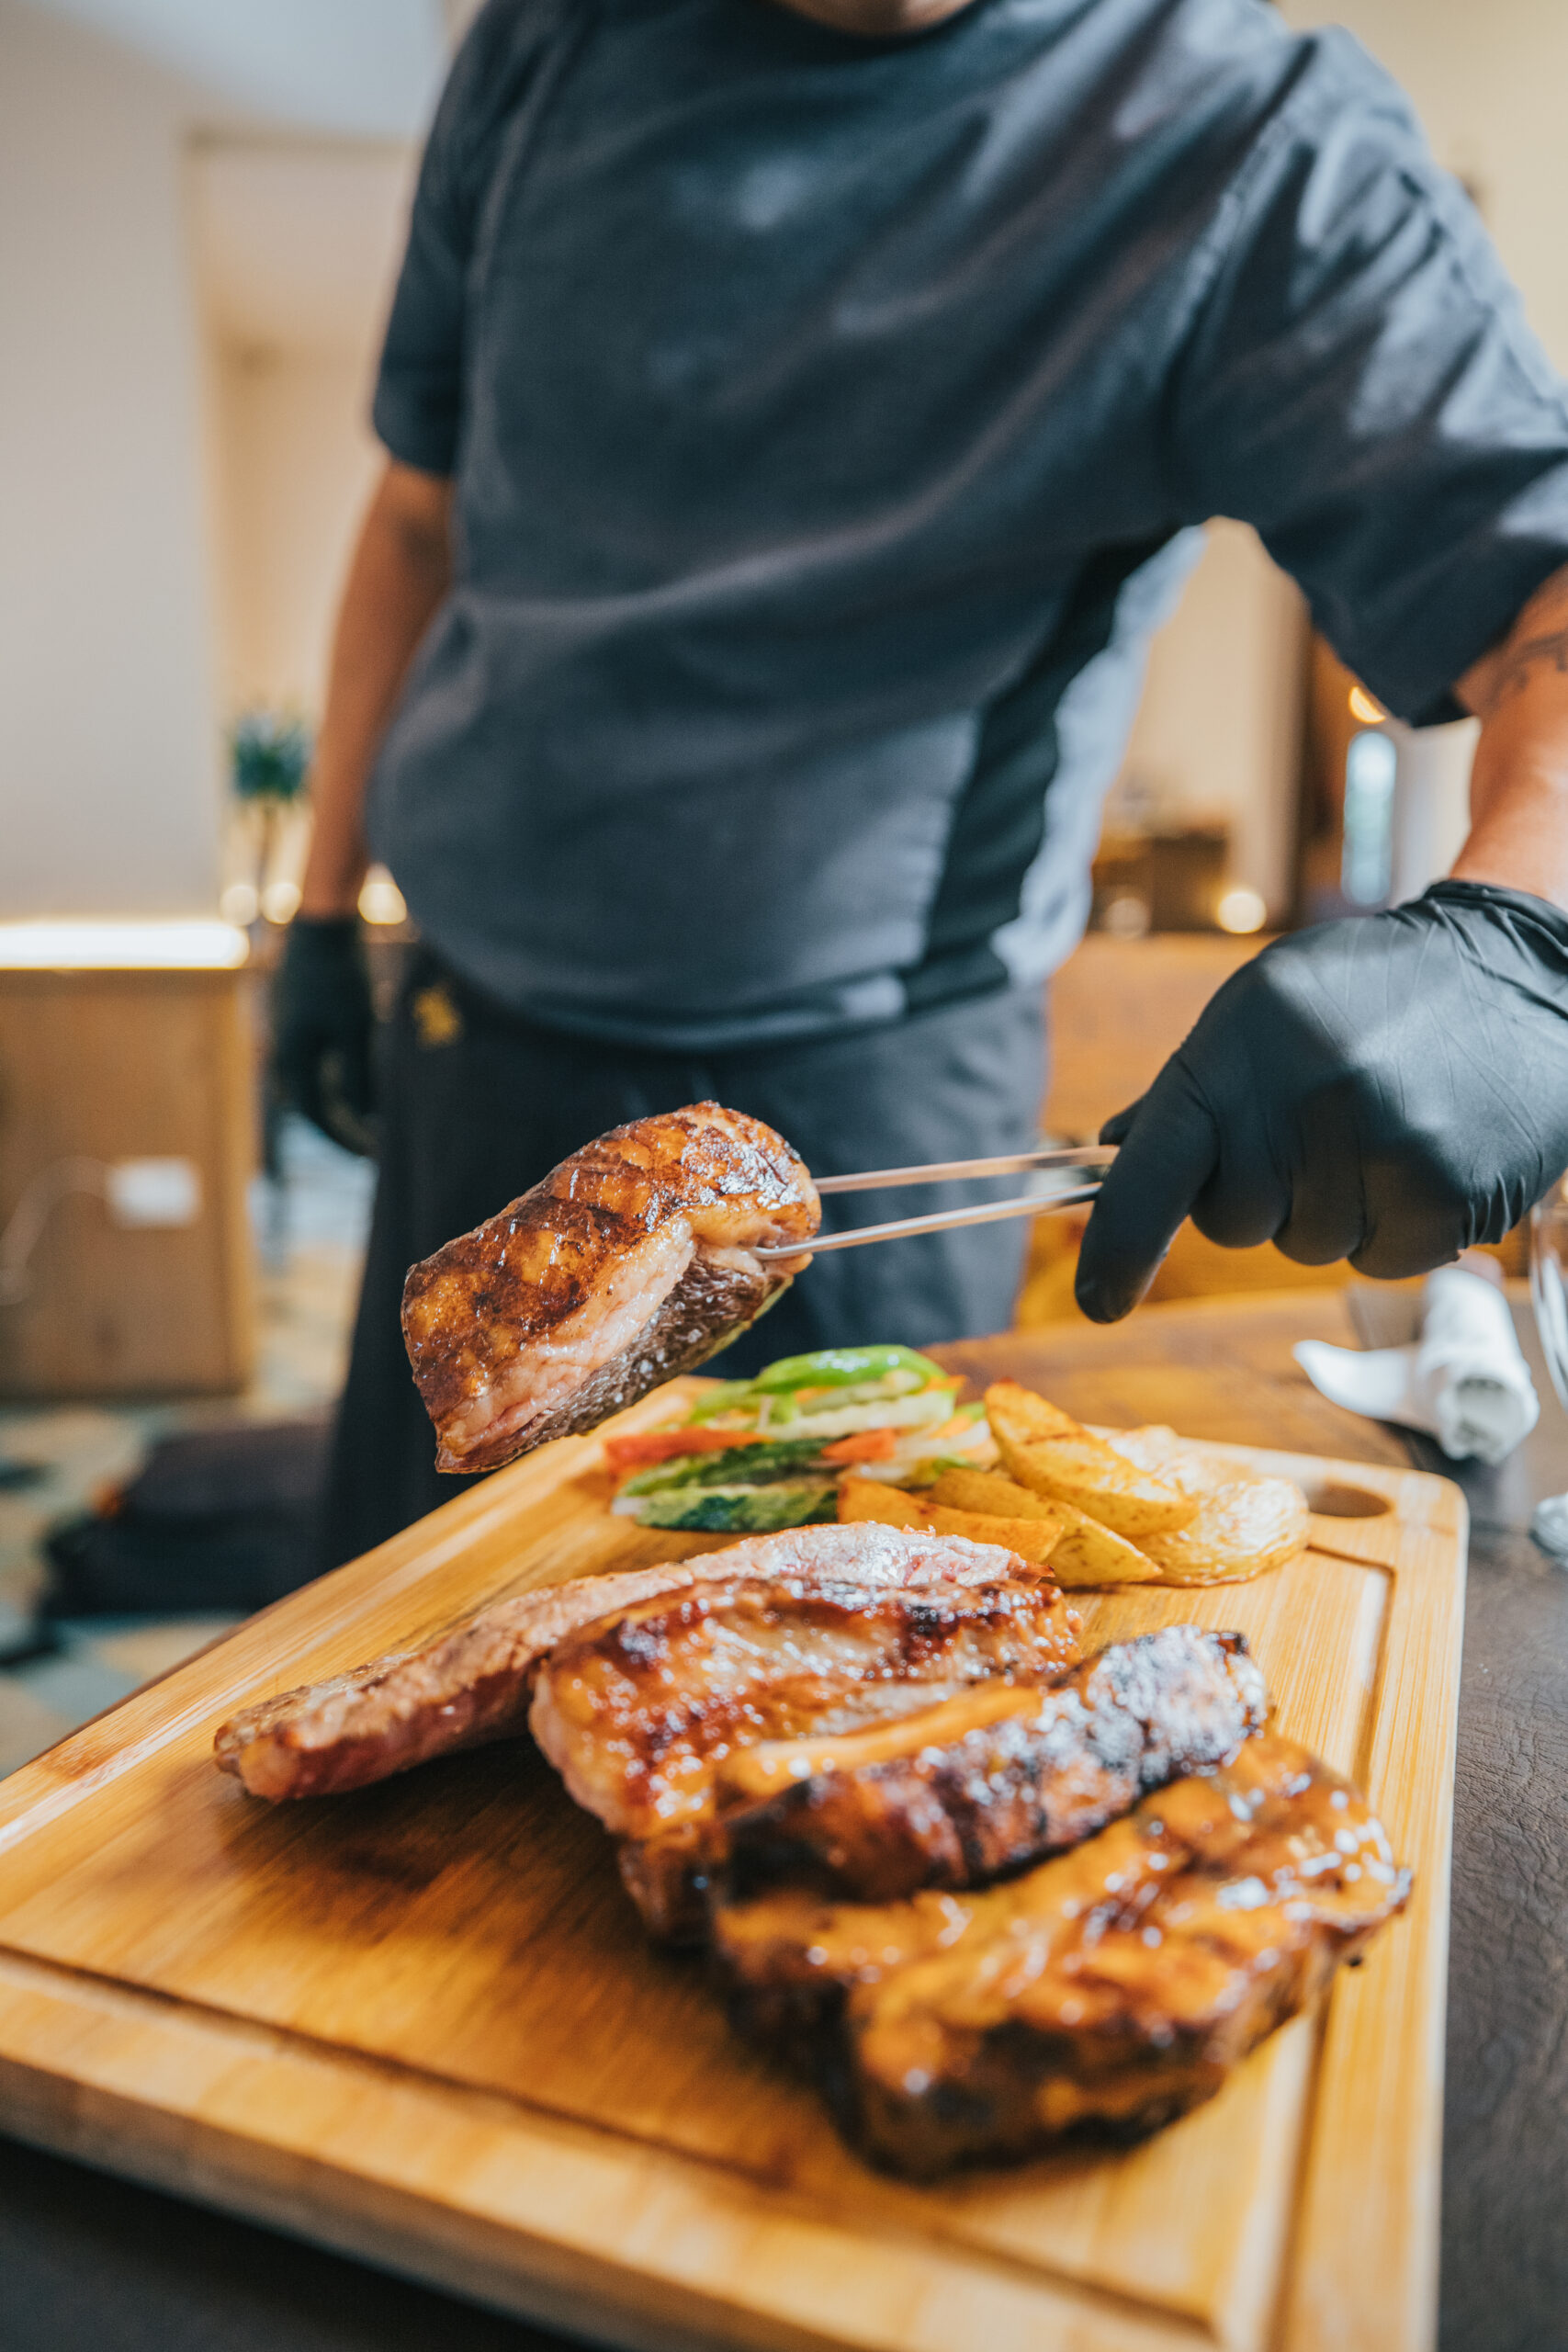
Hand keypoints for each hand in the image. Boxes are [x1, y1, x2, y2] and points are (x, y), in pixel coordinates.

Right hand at [271, 917, 377, 1157]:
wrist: (322, 921)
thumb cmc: (340, 973)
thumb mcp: (356, 1028)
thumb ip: (359, 1076)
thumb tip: (367, 1119)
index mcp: (291, 1056)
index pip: (316, 1114)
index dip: (344, 1139)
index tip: (373, 1157)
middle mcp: (283, 1047)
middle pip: (312, 1103)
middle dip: (343, 1127)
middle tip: (374, 1147)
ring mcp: (290, 1030)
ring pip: (315, 1081)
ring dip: (342, 1103)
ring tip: (372, 1120)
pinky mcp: (301, 1014)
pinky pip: (318, 1059)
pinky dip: (340, 1077)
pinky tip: (365, 1079)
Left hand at [1075, 881, 1567, 1321]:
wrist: (1517, 971)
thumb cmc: (1373, 995)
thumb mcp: (1266, 1008)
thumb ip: (1195, 1086)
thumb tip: (1118, 1148)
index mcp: (1239, 1046)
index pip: (1153, 1168)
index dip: (1118, 1245)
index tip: (1097, 1301)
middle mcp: (1301, 1098)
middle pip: (1233, 1223)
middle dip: (1264, 1196)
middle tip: (1320, 1127)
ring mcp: (1378, 1147)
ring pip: (1309, 1246)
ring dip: (1339, 1207)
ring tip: (1388, 1125)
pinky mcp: (1444, 1195)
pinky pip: (1379, 1261)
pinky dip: (1397, 1227)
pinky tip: (1428, 1154)